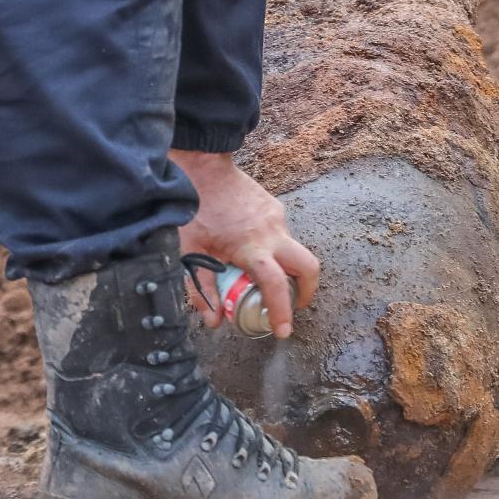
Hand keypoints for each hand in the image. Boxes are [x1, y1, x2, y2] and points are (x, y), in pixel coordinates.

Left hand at [172, 149, 319, 339]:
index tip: (284, 331)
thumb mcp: (190, 253)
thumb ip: (202, 289)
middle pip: (309, 268)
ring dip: (288, 269)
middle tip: (292, 305)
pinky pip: (283, 235)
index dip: (283, 312)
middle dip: (307, 291)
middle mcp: (272, 234)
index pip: (276, 286)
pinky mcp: (276, 208)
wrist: (203, 168)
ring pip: (295, 251)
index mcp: (251, 248)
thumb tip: (215, 320)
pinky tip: (253, 249)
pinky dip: (275, 249)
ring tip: (264, 277)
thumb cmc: (193, 210)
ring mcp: (278, 218)